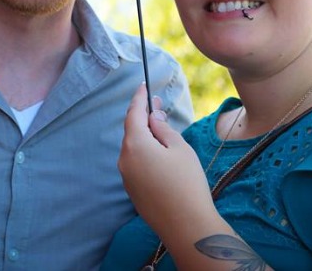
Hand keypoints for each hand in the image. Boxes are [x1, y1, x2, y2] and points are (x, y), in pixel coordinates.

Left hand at [118, 84, 216, 235]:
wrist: (187, 226)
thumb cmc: (187, 183)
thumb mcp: (179, 148)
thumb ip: (162, 128)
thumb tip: (152, 118)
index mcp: (135, 145)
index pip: (133, 114)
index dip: (139, 99)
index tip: (143, 85)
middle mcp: (124, 160)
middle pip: (131, 131)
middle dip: (143, 117)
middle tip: (157, 104)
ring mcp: (126, 178)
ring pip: (134, 149)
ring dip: (145, 137)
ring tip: (163, 130)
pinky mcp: (132, 191)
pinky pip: (136, 164)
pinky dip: (145, 154)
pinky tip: (161, 156)